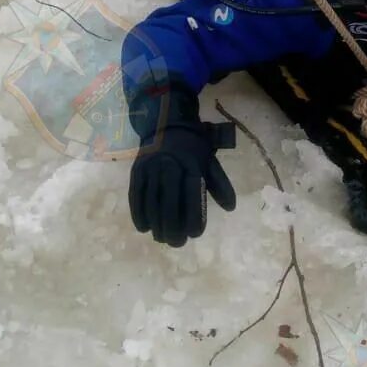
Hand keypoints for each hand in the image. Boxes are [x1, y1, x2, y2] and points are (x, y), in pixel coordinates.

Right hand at [128, 86, 235, 245]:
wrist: (167, 123)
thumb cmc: (193, 147)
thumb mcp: (210, 161)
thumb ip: (220, 184)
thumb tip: (230, 207)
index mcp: (192, 164)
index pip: (192, 194)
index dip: (194, 216)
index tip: (195, 233)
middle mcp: (171, 166)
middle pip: (169, 202)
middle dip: (173, 226)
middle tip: (177, 243)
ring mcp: (151, 168)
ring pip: (152, 201)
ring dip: (156, 224)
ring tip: (162, 239)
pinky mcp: (137, 170)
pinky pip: (136, 194)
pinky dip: (138, 213)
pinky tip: (143, 228)